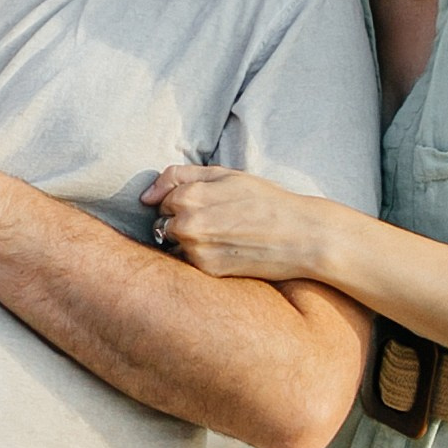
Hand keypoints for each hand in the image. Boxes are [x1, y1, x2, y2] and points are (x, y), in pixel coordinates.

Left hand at [143, 163, 334, 284]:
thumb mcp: (226, 175)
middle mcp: (186, 225)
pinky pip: (190, 263)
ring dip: (189, 241)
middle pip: (162, 224)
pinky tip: (228, 251)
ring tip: (223, 236)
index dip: (183, 200)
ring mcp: (195, 251)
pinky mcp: (207, 271)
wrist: (301, 236)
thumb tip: (145, 197)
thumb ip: (180, 177)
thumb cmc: (265, 200)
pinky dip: (203, 257)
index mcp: (188, 197)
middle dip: (181, 221)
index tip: (208, 203)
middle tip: (217, 220)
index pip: (161, 200)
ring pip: (174, 245)